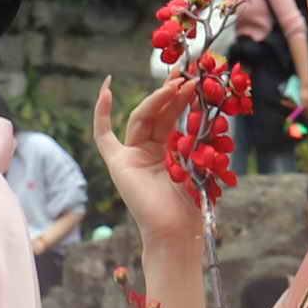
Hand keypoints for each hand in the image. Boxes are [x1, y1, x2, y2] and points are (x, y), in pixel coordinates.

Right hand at [91, 75, 204, 254]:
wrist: (176, 230)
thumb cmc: (192, 204)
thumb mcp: (199, 162)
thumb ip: (195, 137)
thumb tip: (206, 109)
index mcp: (167, 152)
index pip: (170, 117)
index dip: (178, 99)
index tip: (192, 80)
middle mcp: (147, 152)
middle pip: (158, 114)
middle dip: (172, 95)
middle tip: (188, 77)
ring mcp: (130, 156)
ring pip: (141, 118)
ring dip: (157, 99)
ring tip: (177, 85)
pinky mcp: (117, 163)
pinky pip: (103, 135)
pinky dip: (101, 113)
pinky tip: (107, 89)